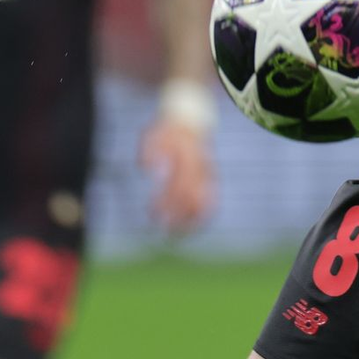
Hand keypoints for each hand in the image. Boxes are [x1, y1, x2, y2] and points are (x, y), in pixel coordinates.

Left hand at [140, 117, 214, 233]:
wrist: (190, 122)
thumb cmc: (167, 132)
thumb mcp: (152, 135)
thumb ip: (148, 151)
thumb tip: (144, 170)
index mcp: (185, 158)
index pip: (176, 187)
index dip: (165, 204)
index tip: (152, 215)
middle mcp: (199, 168)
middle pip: (190, 200)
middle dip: (177, 219)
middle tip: (163, 233)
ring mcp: (208, 173)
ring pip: (205, 203)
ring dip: (192, 222)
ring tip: (178, 236)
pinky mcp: (212, 178)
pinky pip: (213, 200)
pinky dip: (205, 216)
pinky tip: (193, 229)